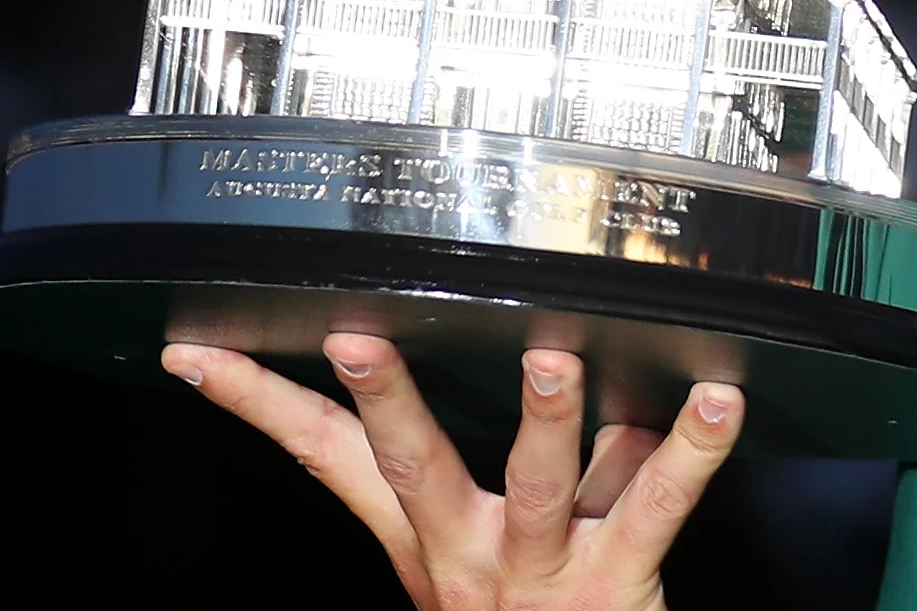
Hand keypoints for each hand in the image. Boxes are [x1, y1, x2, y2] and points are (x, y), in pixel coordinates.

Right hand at [163, 334, 744, 610]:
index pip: (327, 457)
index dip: (259, 405)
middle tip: (354, 338)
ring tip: (551, 357)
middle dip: (384, 401)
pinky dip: (695, 449)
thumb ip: (551, 455)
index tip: (197, 351)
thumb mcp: (508, 543)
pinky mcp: (618, 579)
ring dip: (545, 417)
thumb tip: (571, 359)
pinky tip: (719, 400)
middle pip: (412, 466)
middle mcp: (466, 551)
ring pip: (538, 484)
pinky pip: (661, 504)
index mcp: (426, 534)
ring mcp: (540, 569)